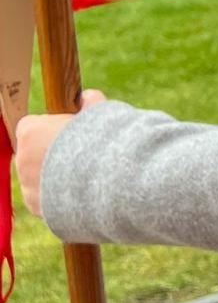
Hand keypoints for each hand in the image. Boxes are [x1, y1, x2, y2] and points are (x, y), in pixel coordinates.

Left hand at [15, 89, 105, 217]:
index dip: (49, 127)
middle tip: (78, 153)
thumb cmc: (104, 142)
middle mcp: (23, 158)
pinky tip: (79, 190)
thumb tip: (88, 97)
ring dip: (52, 174)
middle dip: (49, 152)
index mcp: (32, 131)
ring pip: (36, 176)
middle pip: (31, 151)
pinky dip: (56, 195)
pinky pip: (42, 198)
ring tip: (83, 175)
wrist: (110, 181)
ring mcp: (27, 184)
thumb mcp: (99, 113)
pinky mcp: (35, 205)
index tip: (67, 130)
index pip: (30, 124)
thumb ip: (89, 103)